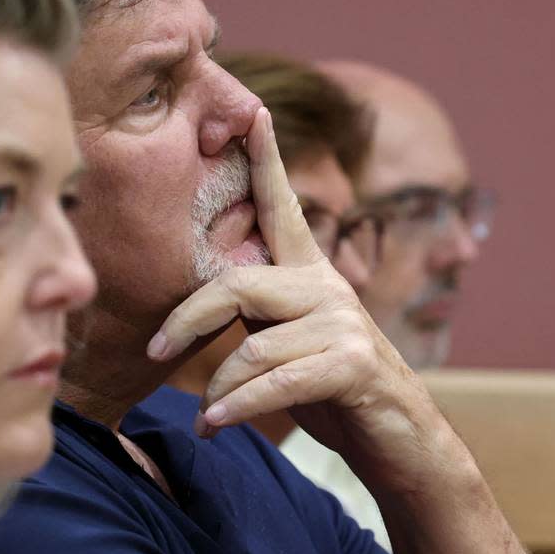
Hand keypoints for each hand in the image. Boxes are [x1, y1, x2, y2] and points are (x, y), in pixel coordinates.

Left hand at [147, 108, 452, 488]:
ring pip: (254, 347)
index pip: (283, 208)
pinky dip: (239, 406)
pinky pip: (277, 382)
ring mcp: (344, 323)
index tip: (252, 112)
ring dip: (220, 390)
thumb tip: (194, 318)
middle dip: (188, 320)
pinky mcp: (354, 363)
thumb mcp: (288, 347)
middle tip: (156, 352)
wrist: (399, 441)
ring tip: (206, 418)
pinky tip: (216, 423)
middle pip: (238, 286)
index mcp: (310, 275)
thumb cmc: (332, 392)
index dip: (266, 160)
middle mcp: (327, 287)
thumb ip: (256, 320)